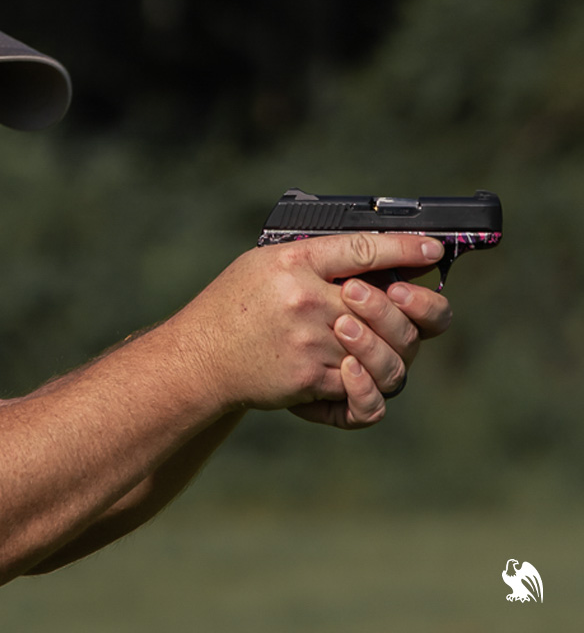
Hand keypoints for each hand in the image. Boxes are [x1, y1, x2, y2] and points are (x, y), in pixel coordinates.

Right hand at [170, 232, 445, 416]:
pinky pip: (360, 384)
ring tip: (382, 341)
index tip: (433, 248)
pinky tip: (362, 370)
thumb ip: (315, 257)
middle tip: (405, 302)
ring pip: (381, 348)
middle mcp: (304, 301)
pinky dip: (367, 381)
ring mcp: (310, 343)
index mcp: (293, 263)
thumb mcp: (264, 263)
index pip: (363, 248)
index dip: (405, 248)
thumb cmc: (232, 306)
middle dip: (406, 305)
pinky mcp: (308, 379)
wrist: (199, 359)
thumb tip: (374, 254)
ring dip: (390, 346)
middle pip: (385, 303)